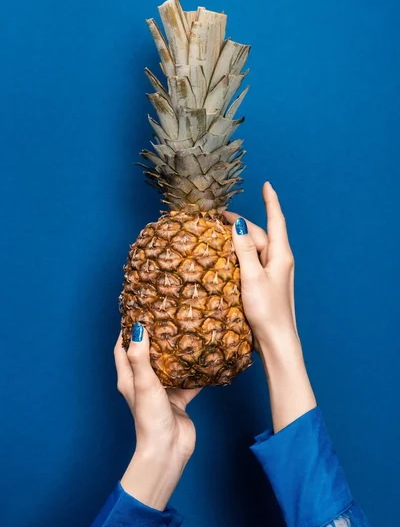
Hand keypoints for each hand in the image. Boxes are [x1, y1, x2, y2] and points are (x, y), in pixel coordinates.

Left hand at [114, 326, 200, 509]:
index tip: (139, 312)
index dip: (128, 330)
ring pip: (169, 365)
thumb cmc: (150, 417)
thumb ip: (140, 356)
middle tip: (168, 317)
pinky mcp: (178, 399)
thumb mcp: (144, 383)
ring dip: (176, 351)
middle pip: (147, 354)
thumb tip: (139, 328)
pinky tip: (205, 358)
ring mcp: (162, 391)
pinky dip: (195, 371)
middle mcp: (144, 382)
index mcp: (129, 378)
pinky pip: (188, 381)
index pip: (123, 348)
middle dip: (156, 336)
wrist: (168, 449)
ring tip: (187, 331)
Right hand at [224, 182, 315, 431]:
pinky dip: (240, 256)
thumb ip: (244, 250)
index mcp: (280, 255)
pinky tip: (226, 258)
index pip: (275, 221)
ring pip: (254, 249)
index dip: (270, 201)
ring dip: (238, 241)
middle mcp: (278, 261)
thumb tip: (239, 225)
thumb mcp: (252, 277)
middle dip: (241, 224)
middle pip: (259, 234)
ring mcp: (272, 273)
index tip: (266, 184)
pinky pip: (252, 262)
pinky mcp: (265, 284)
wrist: (277, 342)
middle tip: (217, 217)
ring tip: (218, 235)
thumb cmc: (267, 311)